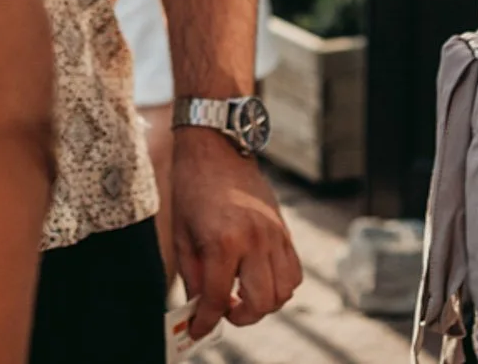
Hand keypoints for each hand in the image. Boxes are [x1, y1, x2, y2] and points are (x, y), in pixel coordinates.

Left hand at [170, 128, 301, 336]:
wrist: (217, 147)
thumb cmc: (193, 187)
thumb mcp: (182, 233)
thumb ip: (193, 275)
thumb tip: (198, 308)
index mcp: (223, 241)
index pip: (218, 299)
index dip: (206, 322)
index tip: (199, 331)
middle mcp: (255, 241)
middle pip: (260, 303)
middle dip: (240, 316)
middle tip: (224, 308)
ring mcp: (274, 235)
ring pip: (283, 293)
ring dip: (263, 304)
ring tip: (242, 294)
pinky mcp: (284, 230)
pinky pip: (294, 272)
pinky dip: (280, 286)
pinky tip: (259, 278)